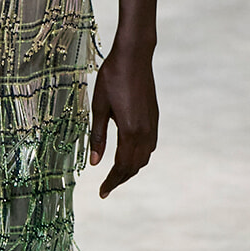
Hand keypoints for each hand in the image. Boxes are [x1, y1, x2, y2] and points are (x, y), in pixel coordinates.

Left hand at [88, 46, 157, 197]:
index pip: (121, 166)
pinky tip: (128, 153)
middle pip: (135, 166)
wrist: (134, 56)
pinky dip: (139, 156)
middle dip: (121, 179)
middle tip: (106, 188)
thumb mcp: (98, 107)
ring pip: (144, 157)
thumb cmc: (112, 78)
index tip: (102, 193)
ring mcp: (152, 125)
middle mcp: (145, 132)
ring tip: (116, 174)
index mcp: (130, 131)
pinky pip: (149, 145)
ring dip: (131, 168)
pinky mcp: (154, 117)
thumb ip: (98, 137)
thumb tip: (95, 163)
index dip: (112, 182)